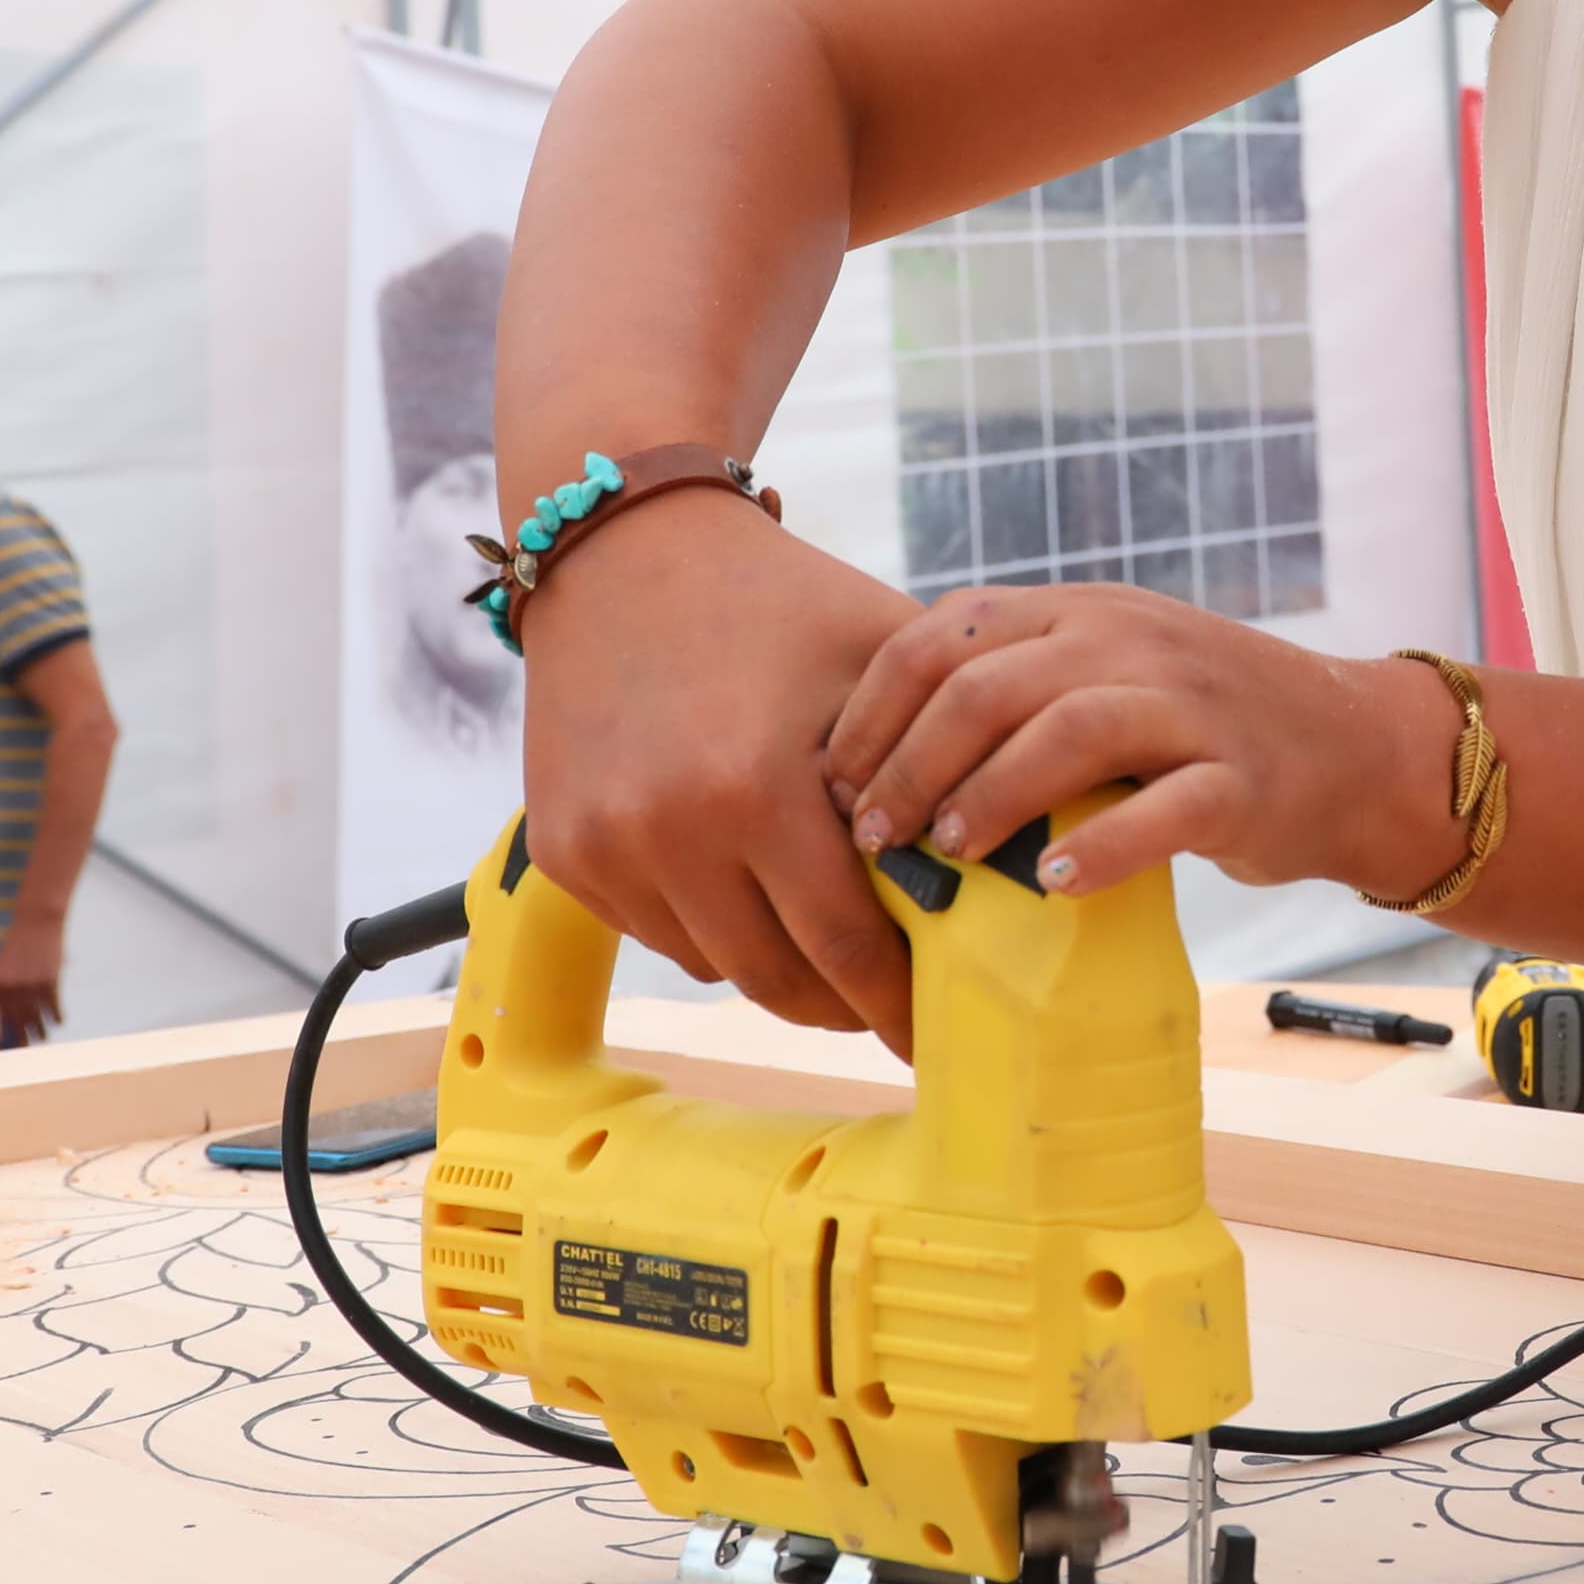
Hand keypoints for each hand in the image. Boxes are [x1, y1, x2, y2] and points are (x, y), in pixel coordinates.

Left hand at [0, 915, 67, 1045]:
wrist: (36, 917)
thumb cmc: (17, 935)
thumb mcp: (1, 958)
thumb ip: (1, 981)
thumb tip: (1, 1000)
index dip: (0, 1030)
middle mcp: (12, 989)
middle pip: (17, 1021)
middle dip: (21, 1037)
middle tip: (25, 1049)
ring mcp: (32, 987)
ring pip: (37, 1018)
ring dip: (41, 1031)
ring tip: (43, 1039)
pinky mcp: (50, 982)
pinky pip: (54, 1007)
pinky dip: (58, 1016)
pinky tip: (59, 1021)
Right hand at [521, 490, 929, 1047]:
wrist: (627, 550)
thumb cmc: (783, 604)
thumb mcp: (884, 661)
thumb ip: (950, 759)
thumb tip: (1021, 865)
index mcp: (756, 791)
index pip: (847, 949)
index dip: (899, 1005)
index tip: (938, 1034)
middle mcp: (667, 832)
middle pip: (779, 981)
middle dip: (844, 1004)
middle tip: (890, 1004)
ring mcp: (604, 846)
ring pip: (715, 965)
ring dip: (776, 965)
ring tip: (826, 945)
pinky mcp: (563, 850)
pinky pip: (655, 932)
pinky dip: (707, 927)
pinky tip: (747, 887)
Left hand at [824, 588, 1467, 908]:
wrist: (1356, 748)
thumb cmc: (1202, 726)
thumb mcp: (1107, 671)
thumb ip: (1017, 687)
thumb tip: (876, 760)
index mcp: (1082, 612)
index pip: (944, 635)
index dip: (875, 710)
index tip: (836, 780)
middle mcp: (1132, 642)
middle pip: (989, 684)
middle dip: (912, 764)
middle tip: (874, 834)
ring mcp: (1194, 706)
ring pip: (1069, 731)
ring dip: (990, 796)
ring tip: (949, 854)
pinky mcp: (1246, 780)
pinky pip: (1168, 808)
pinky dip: (1104, 846)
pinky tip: (1057, 885)